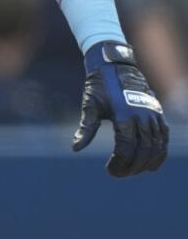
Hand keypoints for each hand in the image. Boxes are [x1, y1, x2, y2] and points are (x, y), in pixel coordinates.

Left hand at [72, 41, 168, 176]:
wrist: (116, 65)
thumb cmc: (99, 85)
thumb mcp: (90, 104)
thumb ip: (86, 127)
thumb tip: (76, 148)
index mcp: (124, 114)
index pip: (126, 147)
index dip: (120, 162)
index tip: (110, 171)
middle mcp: (142, 115)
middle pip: (143, 149)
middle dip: (132, 166)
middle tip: (119, 174)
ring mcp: (153, 114)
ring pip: (156, 145)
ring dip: (147, 162)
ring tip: (134, 171)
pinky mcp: (158, 113)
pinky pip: (163, 137)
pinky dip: (160, 152)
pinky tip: (152, 164)